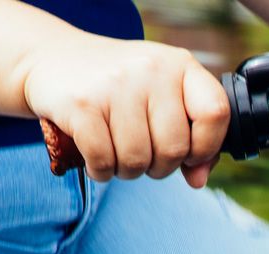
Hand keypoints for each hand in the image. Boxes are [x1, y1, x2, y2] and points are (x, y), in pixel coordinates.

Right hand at [17, 36, 229, 185]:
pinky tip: (95, 157)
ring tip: (115, 149)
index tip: (188, 153)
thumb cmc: (117, 87)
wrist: (53, 58)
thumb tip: (199, 179)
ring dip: (126, 170)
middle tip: (140, 152)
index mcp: (179, 65)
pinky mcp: (82, 103)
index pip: (215, 113)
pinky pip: (103, 161)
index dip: (206, 146)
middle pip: (173, 149)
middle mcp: (150, 69)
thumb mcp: (160, 98)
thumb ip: (191, 138)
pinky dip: (100, 170)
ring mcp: (115, 85)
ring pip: (137, 161)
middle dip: (158, 166)